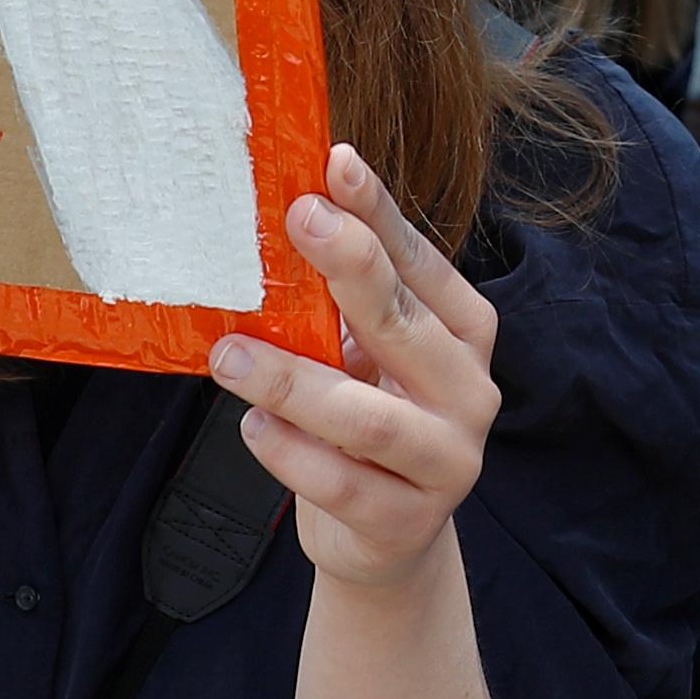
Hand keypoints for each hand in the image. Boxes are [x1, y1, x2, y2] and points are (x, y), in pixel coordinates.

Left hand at [213, 147, 499, 590]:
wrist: (388, 536)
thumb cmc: (368, 423)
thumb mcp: (365, 354)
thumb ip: (342, 304)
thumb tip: (284, 221)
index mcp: (465, 333)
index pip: (421, 262)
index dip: (379, 211)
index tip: (334, 162)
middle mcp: (470, 390)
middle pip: (403, 322)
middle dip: (348, 265)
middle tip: (293, 221)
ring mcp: (448, 460)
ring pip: (365, 415)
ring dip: (290, 379)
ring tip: (229, 355)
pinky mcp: (409, 522)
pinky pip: (342, 483)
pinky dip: (290, 452)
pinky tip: (253, 427)